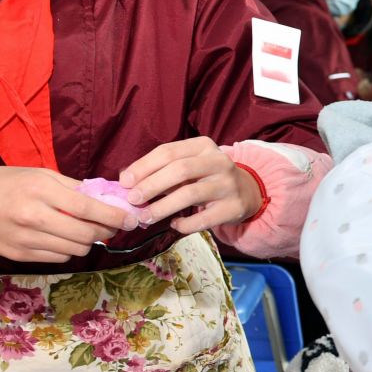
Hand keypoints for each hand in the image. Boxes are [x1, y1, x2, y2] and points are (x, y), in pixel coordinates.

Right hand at [0, 166, 130, 263]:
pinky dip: (67, 250)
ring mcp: (25, 239)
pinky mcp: (18, 255)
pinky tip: (61, 238)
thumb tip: (106, 198)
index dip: (115, 217)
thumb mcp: (35, 173)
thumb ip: (71, 187)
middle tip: (110, 225)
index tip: (130, 219)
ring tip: (84, 229)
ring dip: (87, 241)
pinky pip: (58, 258)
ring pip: (76, 249)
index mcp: (39, 189)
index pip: (89, 209)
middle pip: (87, 234)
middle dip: (105, 231)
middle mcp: (33, 216)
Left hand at [119, 138, 262, 233]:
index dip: (144, 166)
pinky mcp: (234, 207)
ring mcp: (228, 185)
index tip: (124, 182)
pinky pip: (204, 219)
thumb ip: (161, 169)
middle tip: (132, 200)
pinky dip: (185, 224)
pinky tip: (174, 225)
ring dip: (163, 207)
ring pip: (190, 194)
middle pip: (180, 170)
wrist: (246, 191)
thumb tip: (126, 179)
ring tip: (145, 217)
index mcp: (203, 146)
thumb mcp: (189, 165)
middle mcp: (219, 161)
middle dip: (151, 185)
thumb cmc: (206, 177)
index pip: (169, 152)